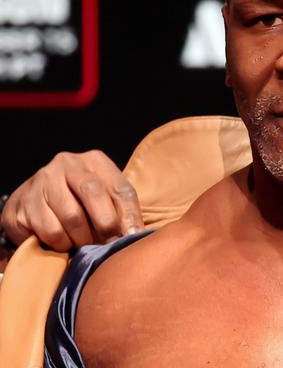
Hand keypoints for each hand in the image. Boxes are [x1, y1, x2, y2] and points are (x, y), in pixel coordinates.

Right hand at [0, 150, 144, 251]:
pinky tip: (64, 241)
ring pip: (71, 216)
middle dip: (105, 224)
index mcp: (95, 160)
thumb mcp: (106, 198)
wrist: (36, 199)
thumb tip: (136, 234)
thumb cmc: (80, 200)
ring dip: (82, 238)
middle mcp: (67, 164)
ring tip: (85, 243)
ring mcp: (42, 181)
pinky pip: (50, 231)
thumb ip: (123, 211)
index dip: (129, 216)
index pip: (120, 188)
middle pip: (93, 193)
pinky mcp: (23, 203)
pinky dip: (61, 243)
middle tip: (108, 244)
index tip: (133, 236)